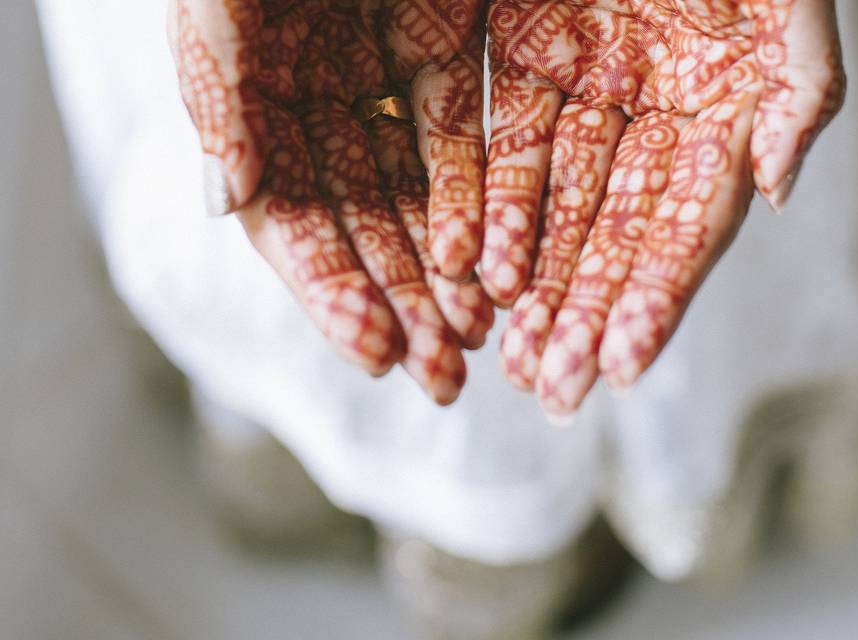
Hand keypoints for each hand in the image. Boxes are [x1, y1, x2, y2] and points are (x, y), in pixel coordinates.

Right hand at [169, 0, 491, 403]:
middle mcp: (314, 104)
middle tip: (442, 379)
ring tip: (478, 345)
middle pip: (359, 227)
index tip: (377, 353)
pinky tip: (504, 270)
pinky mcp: (445, 53)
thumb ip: (218, 87)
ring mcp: (378, 83)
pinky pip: (469, 145)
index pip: (290, 220)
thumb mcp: (224, 0)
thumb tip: (227, 204)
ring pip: (416, 200)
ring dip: (445, 277)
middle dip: (399, 305)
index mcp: (251, 100)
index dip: (331, 290)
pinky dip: (485, 208)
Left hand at [483, 0, 845, 416]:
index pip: (688, 223)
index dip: (658, 295)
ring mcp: (588, 88)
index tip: (624, 364)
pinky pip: (501, 146)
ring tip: (514, 356)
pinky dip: (491, 210)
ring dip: (535, 284)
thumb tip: (777, 189)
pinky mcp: (526, 59)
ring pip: (555, 206)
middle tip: (554, 389)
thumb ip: (801, 85)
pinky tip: (479, 273)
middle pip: (616, 234)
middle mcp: (655, 112)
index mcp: (723, 109)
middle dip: (585, 313)